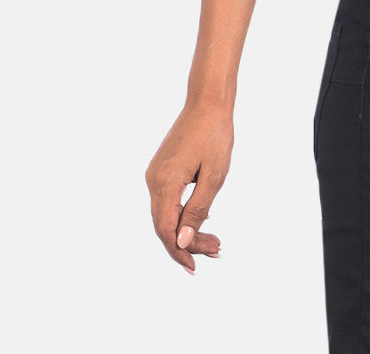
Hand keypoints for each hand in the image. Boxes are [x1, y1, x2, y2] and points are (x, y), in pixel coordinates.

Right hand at [145, 101, 233, 272]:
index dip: (178, 251)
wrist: (208, 102)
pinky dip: (183, 213)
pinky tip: (201, 221)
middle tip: (216, 250)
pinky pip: (168, 200)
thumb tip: (181, 242)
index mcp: (165, 183)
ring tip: (214, 240)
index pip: (166, 229)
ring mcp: (155, 174)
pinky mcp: (161, 169)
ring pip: (166, 213)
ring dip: (186, 230)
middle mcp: (154, 180)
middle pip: (164, 224)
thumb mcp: (214, 175)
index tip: (195, 267)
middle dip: (187, 243)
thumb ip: (197, 209)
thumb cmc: (215, 135)